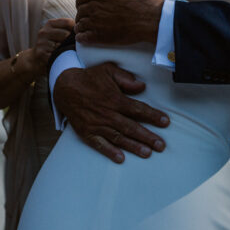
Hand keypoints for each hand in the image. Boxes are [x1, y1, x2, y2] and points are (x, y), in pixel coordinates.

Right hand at [25, 18, 72, 76]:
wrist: (35, 60)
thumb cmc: (52, 46)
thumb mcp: (58, 34)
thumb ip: (68, 29)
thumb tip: (86, 29)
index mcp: (50, 24)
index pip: (68, 22)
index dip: (75, 30)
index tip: (76, 36)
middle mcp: (44, 31)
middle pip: (66, 34)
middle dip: (71, 41)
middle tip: (71, 47)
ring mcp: (41, 42)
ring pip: (62, 45)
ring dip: (66, 50)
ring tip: (63, 52)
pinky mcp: (41, 53)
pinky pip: (57, 54)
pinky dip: (60, 57)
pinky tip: (57, 57)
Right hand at [53, 63, 168, 163]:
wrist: (64, 87)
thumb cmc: (90, 78)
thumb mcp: (109, 70)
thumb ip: (126, 78)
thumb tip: (141, 86)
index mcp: (115, 99)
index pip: (138, 109)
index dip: (153, 116)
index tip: (165, 122)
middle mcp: (108, 114)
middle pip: (131, 127)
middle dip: (148, 137)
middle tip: (161, 145)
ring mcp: (97, 124)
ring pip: (118, 138)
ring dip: (133, 146)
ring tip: (147, 153)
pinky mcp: (87, 132)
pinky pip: (99, 144)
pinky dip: (110, 152)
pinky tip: (120, 158)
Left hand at [75, 0, 161, 45]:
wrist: (149, 19)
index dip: (83, 0)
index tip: (86, 4)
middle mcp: (93, 8)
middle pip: (80, 11)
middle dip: (82, 13)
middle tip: (87, 15)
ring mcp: (95, 23)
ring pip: (80, 24)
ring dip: (81, 25)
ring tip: (85, 27)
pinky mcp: (99, 37)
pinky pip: (82, 37)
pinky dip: (81, 37)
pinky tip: (84, 36)